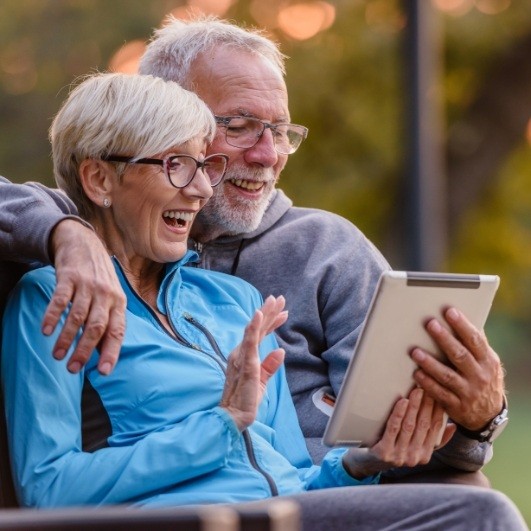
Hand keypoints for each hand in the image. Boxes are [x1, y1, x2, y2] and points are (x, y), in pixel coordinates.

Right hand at [43, 219, 125, 374]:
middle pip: (97, 327)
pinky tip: (46, 331)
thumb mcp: (111, 298)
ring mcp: (88, 285)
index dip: (111, 351)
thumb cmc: (100, 279)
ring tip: (57, 355)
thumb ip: (108, 323)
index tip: (103, 372)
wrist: (85, 244)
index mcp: (119, 303)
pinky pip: (61, 299)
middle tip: (72, 369)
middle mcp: (106, 294)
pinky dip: (53, 316)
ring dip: (67, 338)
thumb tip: (105, 355)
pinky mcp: (69, 277)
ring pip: (78, 316)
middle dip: (85, 350)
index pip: (117, 331)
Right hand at [220, 295, 287, 430]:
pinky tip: (258, 315)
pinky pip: (250, 342)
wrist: (235, 416)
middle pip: (257, 328)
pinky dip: (253, 327)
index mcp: (246, 356)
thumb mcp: (262, 379)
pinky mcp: (245, 363)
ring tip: (274, 301)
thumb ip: (270, 365)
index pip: (260, 335)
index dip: (272, 322)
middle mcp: (241, 352)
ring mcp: (242, 356)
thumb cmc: (246, 399)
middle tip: (280, 298)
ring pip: (254, 330)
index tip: (284, 312)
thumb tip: (280, 350)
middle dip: (269, 312)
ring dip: (264, 314)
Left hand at [342, 388, 454, 478]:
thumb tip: (452, 425)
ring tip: (417, 391)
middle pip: (423, 425)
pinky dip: (398, 414)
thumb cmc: (395, 449)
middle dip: (426, 404)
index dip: (438, 410)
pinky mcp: (385, 452)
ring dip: (414, 406)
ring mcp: (399, 455)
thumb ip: (435, 439)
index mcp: (425, 454)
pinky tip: (403, 401)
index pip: (435, 428)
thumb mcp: (416, 447)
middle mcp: (414, 457)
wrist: (370, 462)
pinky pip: (393, 429)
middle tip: (427, 387)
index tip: (439, 394)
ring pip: (409, 425)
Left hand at [411, 307, 504, 430]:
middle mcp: (479, 376)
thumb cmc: (483, 379)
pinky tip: (416, 373)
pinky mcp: (456, 406)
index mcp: (488, 361)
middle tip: (430, 324)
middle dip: (444, 339)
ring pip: (447, 376)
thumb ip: (476, 344)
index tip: (449, 311)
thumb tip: (463, 318)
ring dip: (430, 363)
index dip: (463, 325)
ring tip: (415, 351)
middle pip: (460, 355)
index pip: (475, 340)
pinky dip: (427, 383)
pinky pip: (439, 393)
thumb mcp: (487, 362)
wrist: (489, 415)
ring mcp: (468, 392)